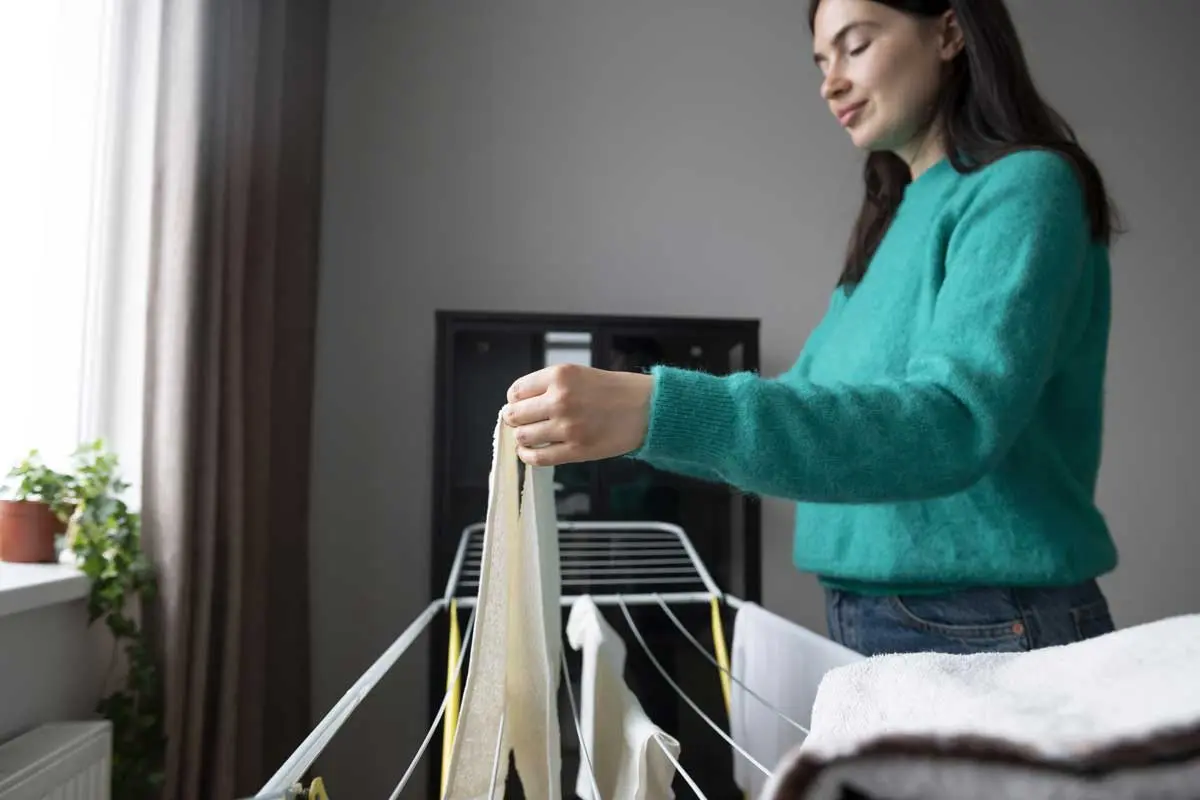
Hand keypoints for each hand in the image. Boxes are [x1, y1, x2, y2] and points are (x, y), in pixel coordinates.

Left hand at [503, 363, 652, 465]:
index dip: (515, 400)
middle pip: (515, 415)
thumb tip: (519, 403)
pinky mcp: (576, 450)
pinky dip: (528, 456)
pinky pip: (539, 457)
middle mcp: (560, 399)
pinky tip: (529, 452)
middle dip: (515, 419)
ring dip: (522, 438)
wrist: (646, 409)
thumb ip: (549, 386)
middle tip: (521, 422)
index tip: (520, 405)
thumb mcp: (579, 374)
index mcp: (560, 376)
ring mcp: (567, 427)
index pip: (516, 391)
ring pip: (523, 436)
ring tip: (529, 436)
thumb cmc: (615, 391)